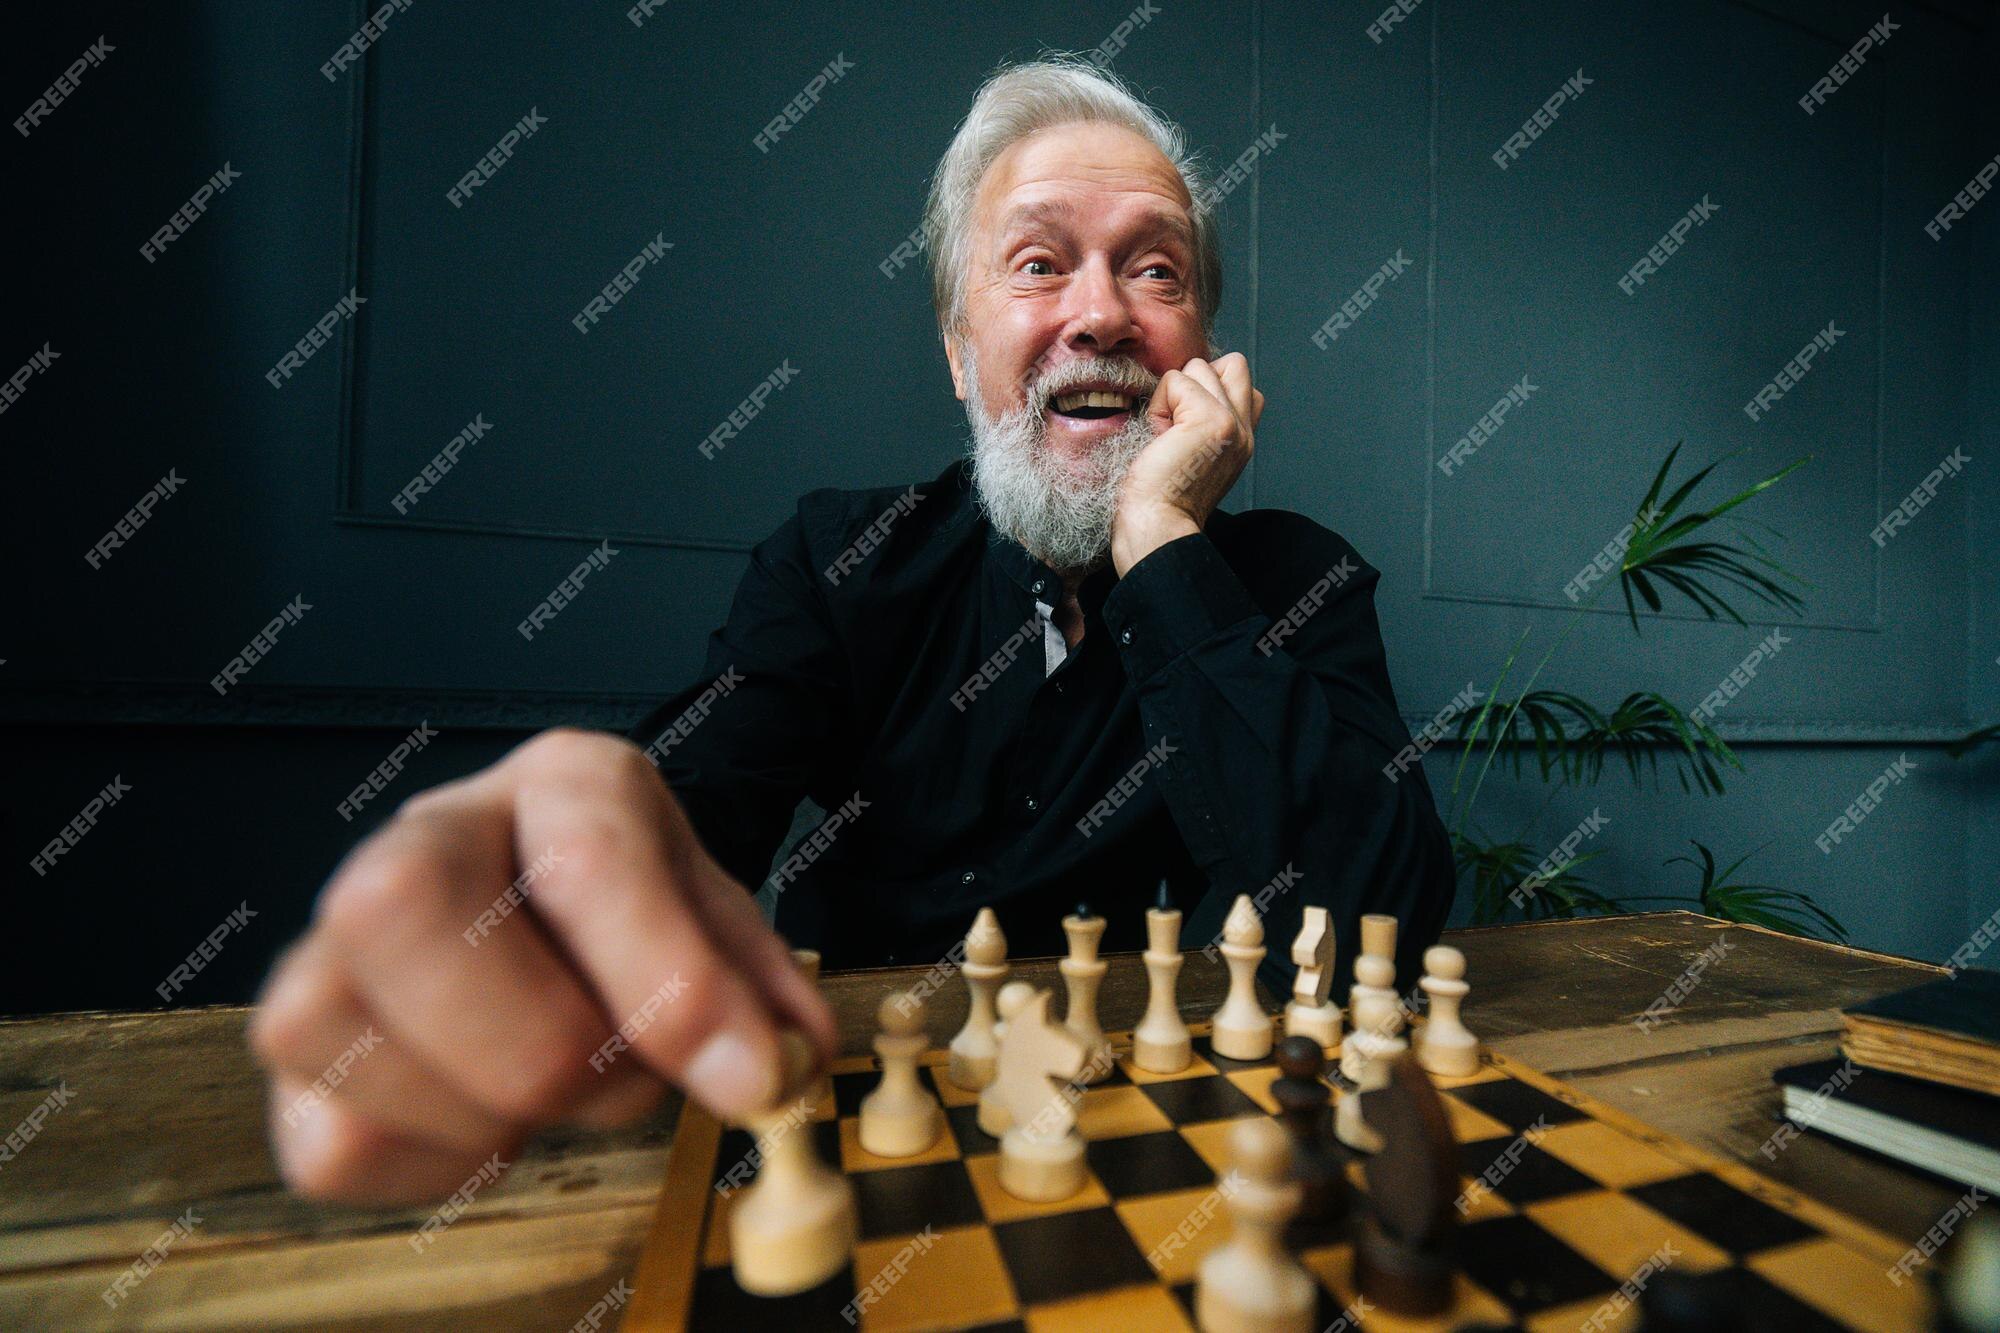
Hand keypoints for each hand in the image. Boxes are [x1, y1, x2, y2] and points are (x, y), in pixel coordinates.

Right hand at [248, 728, 832, 1202]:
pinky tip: (491, 1127)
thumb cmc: (637, 916)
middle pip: (403, 906)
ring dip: (485, 1112)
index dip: (666, 981)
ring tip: (555, 1095)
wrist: (555, 915)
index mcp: (558, 784)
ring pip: (332, 1027)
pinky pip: (331, 1143)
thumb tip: (773, 1066)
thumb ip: (752, 989)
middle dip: (540, 1042)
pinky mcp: (300, 1054)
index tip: (746, 1075)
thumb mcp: (716, 922)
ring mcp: (333, 939)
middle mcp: (423, 835)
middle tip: (617, 1075)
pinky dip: (432, 1166)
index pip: (586, 857)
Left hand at [1110, 352, 1263, 575]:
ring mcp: (1232, 423)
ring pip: (1200, 367)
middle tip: (1175, 424)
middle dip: (1195, 381)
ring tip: (1164, 435)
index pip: (1243, 386)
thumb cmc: (1157, 499)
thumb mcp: (1189, 454)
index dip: (1207, 390)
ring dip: (1171, 395)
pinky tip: (1158, 438)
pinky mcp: (1213, 420)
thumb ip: (1201, 423)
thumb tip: (1185, 386)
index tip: (1182, 429)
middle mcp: (1244, 431)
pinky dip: (1158, 404)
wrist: (1156, 527)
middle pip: (1233, 365)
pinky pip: (1176, 380)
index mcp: (1241, 441)